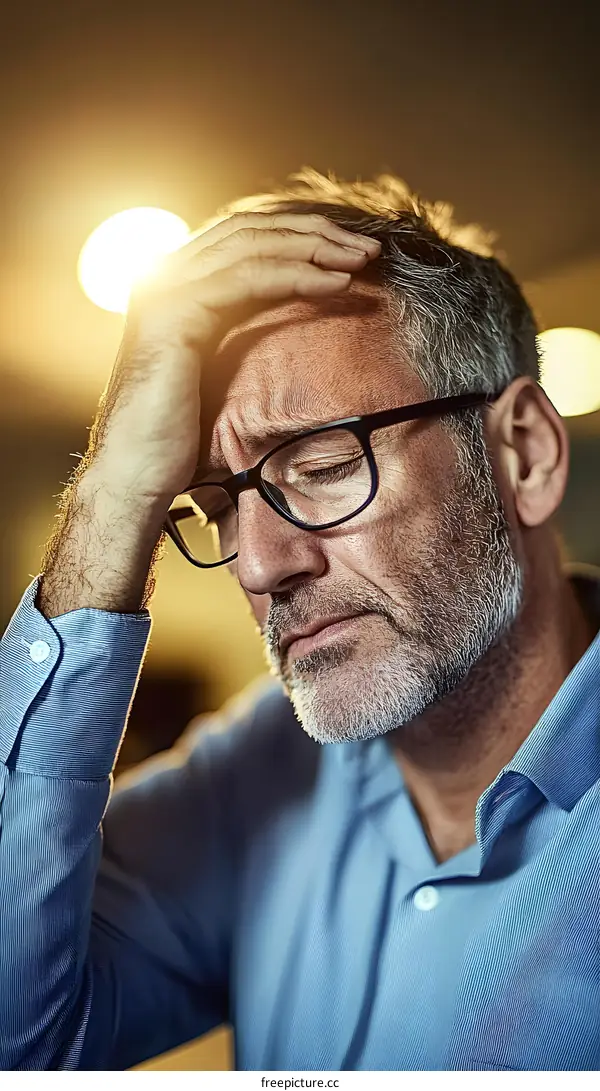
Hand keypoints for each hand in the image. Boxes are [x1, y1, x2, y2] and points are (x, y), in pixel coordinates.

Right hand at [86, 212, 380, 501]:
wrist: (137, 473)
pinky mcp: (174, 312)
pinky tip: (336, 284)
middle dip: (315, 233)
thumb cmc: (178, 438)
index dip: (300, 234)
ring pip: (252, 245)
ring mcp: (164, 288)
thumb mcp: (217, 372)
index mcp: (174, 283)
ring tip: (363, 259)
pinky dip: (297, 275)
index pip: (244, 235)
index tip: (350, 249)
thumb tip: (291, 323)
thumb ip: (237, 335)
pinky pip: (247, 279)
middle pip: (251, 228)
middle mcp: (163, 274)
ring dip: (315, 248)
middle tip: (368, 246)